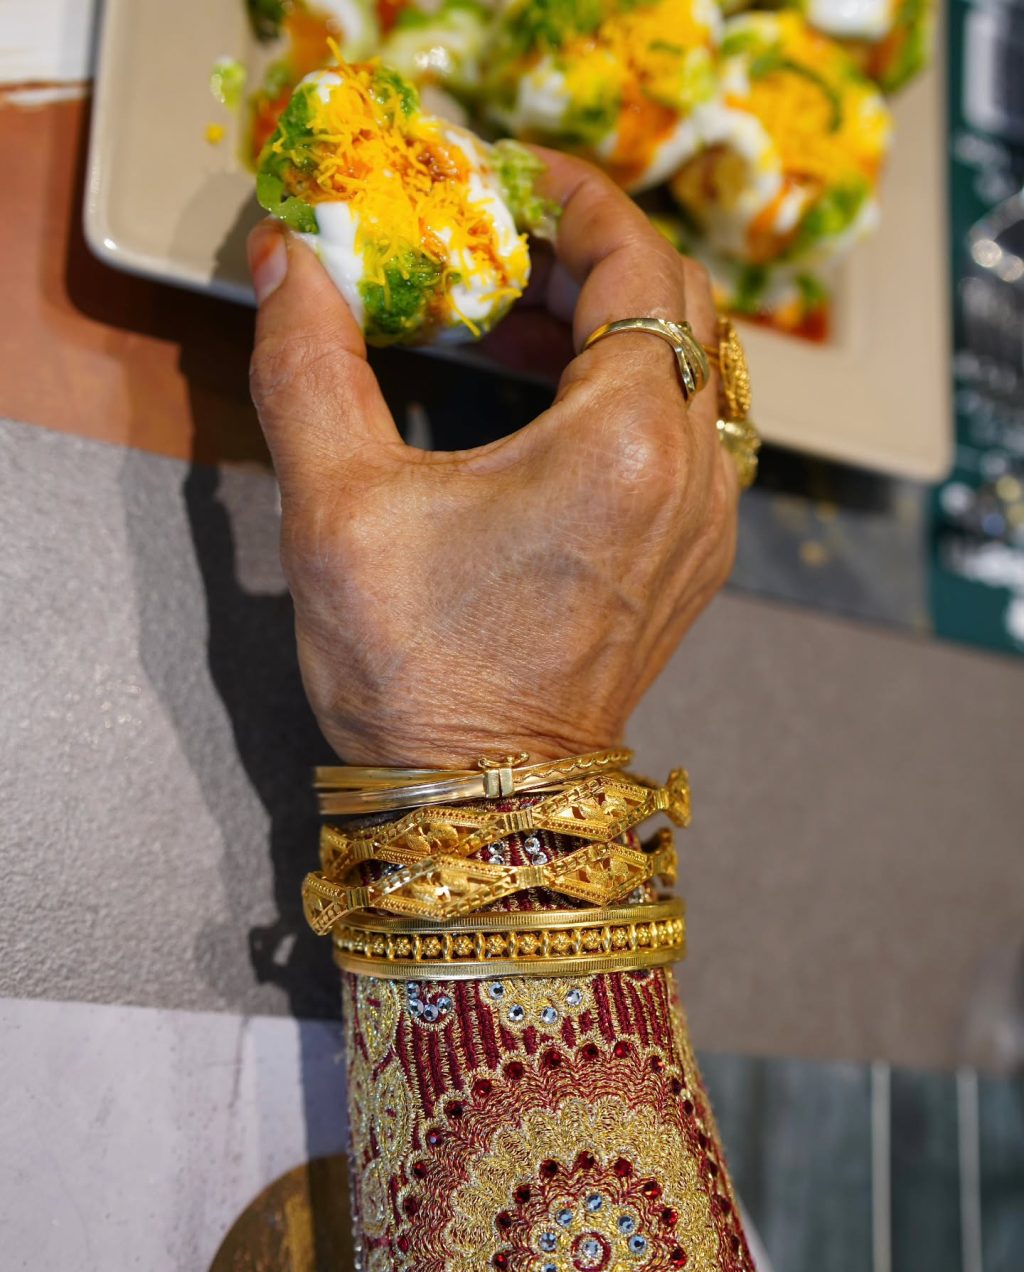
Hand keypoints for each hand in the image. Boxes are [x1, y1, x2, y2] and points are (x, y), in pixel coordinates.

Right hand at [247, 150, 738, 765]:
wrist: (487, 805)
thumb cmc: (420, 672)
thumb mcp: (338, 509)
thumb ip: (310, 364)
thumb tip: (292, 261)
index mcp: (625, 444)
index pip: (638, 263)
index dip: (578, 199)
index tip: (513, 182)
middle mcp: (691, 475)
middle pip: (678, 305)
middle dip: (593, 256)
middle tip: (501, 245)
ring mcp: (704, 524)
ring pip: (687, 370)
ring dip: (610, 326)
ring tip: (510, 323)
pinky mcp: (691, 561)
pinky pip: (685, 434)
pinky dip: (628, 392)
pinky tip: (545, 409)